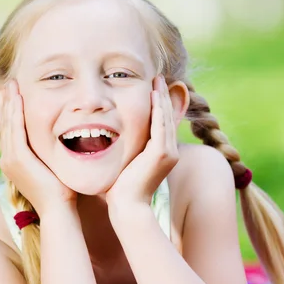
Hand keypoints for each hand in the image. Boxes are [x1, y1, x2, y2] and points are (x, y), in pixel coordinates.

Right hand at [0, 80, 76, 215]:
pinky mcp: (17, 159)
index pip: (11, 131)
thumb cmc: (62, 191)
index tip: (16, 94)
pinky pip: (15, 130)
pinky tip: (17, 98)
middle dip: (8, 103)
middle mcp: (7, 160)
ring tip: (12, 85)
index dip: (12, 111)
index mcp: (14, 162)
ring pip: (8, 124)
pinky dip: (15, 113)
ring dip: (10, 103)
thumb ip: (50, 152)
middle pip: (6, 124)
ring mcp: (10, 160)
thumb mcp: (52, 166)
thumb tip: (65, 137)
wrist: (59, 209)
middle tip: (10, 83)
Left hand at [106, 75, 178, 207]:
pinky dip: (158, 109)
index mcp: (163, 154)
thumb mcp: (127, 163)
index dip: (159, 105)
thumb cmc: (121, 189)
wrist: (126, 206)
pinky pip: (161, 125)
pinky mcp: (162, 154)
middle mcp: (170, 152)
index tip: (153, 88)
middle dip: (162, 96)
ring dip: (161, 98)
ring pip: (166, 118)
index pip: (162, 123)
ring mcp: (168, 153)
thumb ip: (128, 150)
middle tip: (157, 77)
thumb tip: (113, 139)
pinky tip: (154, 95)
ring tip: (157, 80)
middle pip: (167, 117)